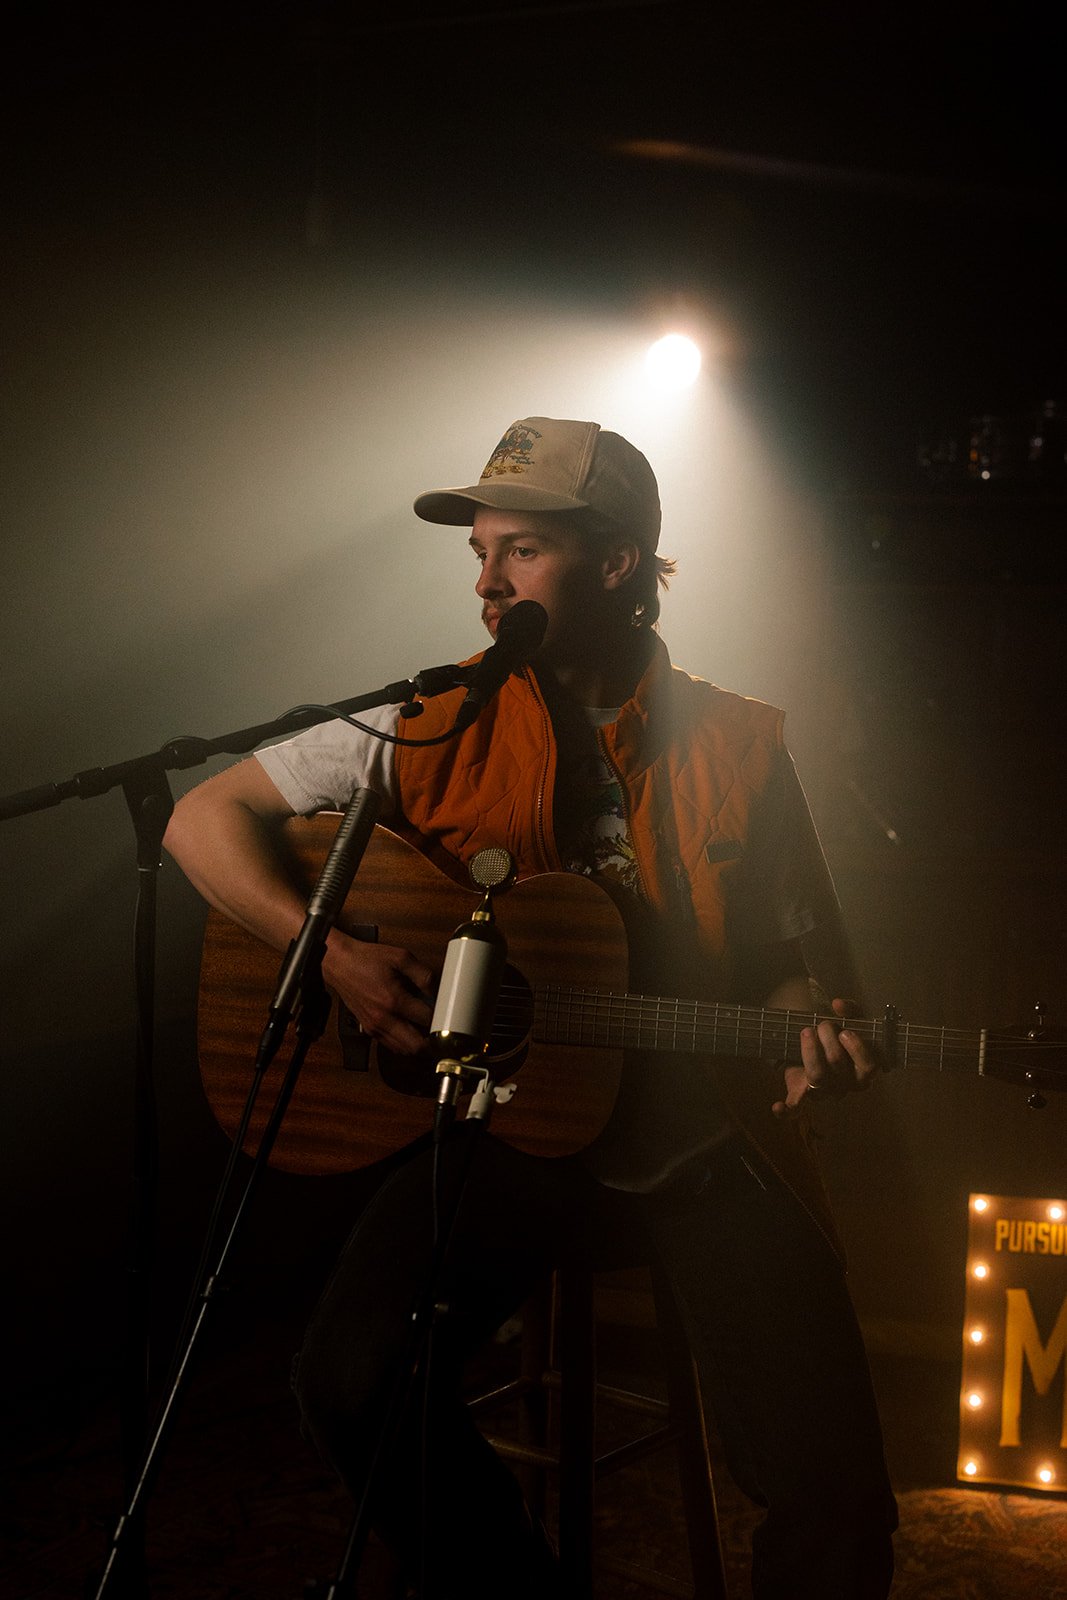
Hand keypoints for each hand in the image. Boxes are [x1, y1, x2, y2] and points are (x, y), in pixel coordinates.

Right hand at [323, 931, 434, 1055]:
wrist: (339, 964)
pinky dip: (404, 1043)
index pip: (427, 1019)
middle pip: (416, 1046)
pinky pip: (391, 1046)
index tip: (448, 1013)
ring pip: (404, 1050)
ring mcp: (375, 1027)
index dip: (441, 1017)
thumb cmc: (367, 960)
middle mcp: (384, 1018)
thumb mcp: (401, 957)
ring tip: (427, 1032)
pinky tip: (410, 1031)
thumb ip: (423, 974)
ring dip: (418, 1045)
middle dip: (433, 1042)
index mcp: (394, 1000)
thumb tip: (439, 990)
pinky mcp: (369, 1029)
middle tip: (441, 1032)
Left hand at [772, 998, 880, 1116]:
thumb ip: (850, 1009)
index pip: (869, 1068)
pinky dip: (787, 1110)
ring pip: (817, 1078)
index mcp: (864, 1070)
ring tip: (806, 1031)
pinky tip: (777, 1107)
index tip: (845, 1032)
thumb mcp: (851, 1018)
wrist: (818, 1043)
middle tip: (822, 1024)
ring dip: (810, 1051)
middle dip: (828, 1039)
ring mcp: (824, 1091)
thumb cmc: (840, 1032)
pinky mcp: (802, 1093)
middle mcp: (846, 1085)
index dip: (857, 1049)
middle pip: (838, 1066)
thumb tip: (838, 1005)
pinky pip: (796, 1108)